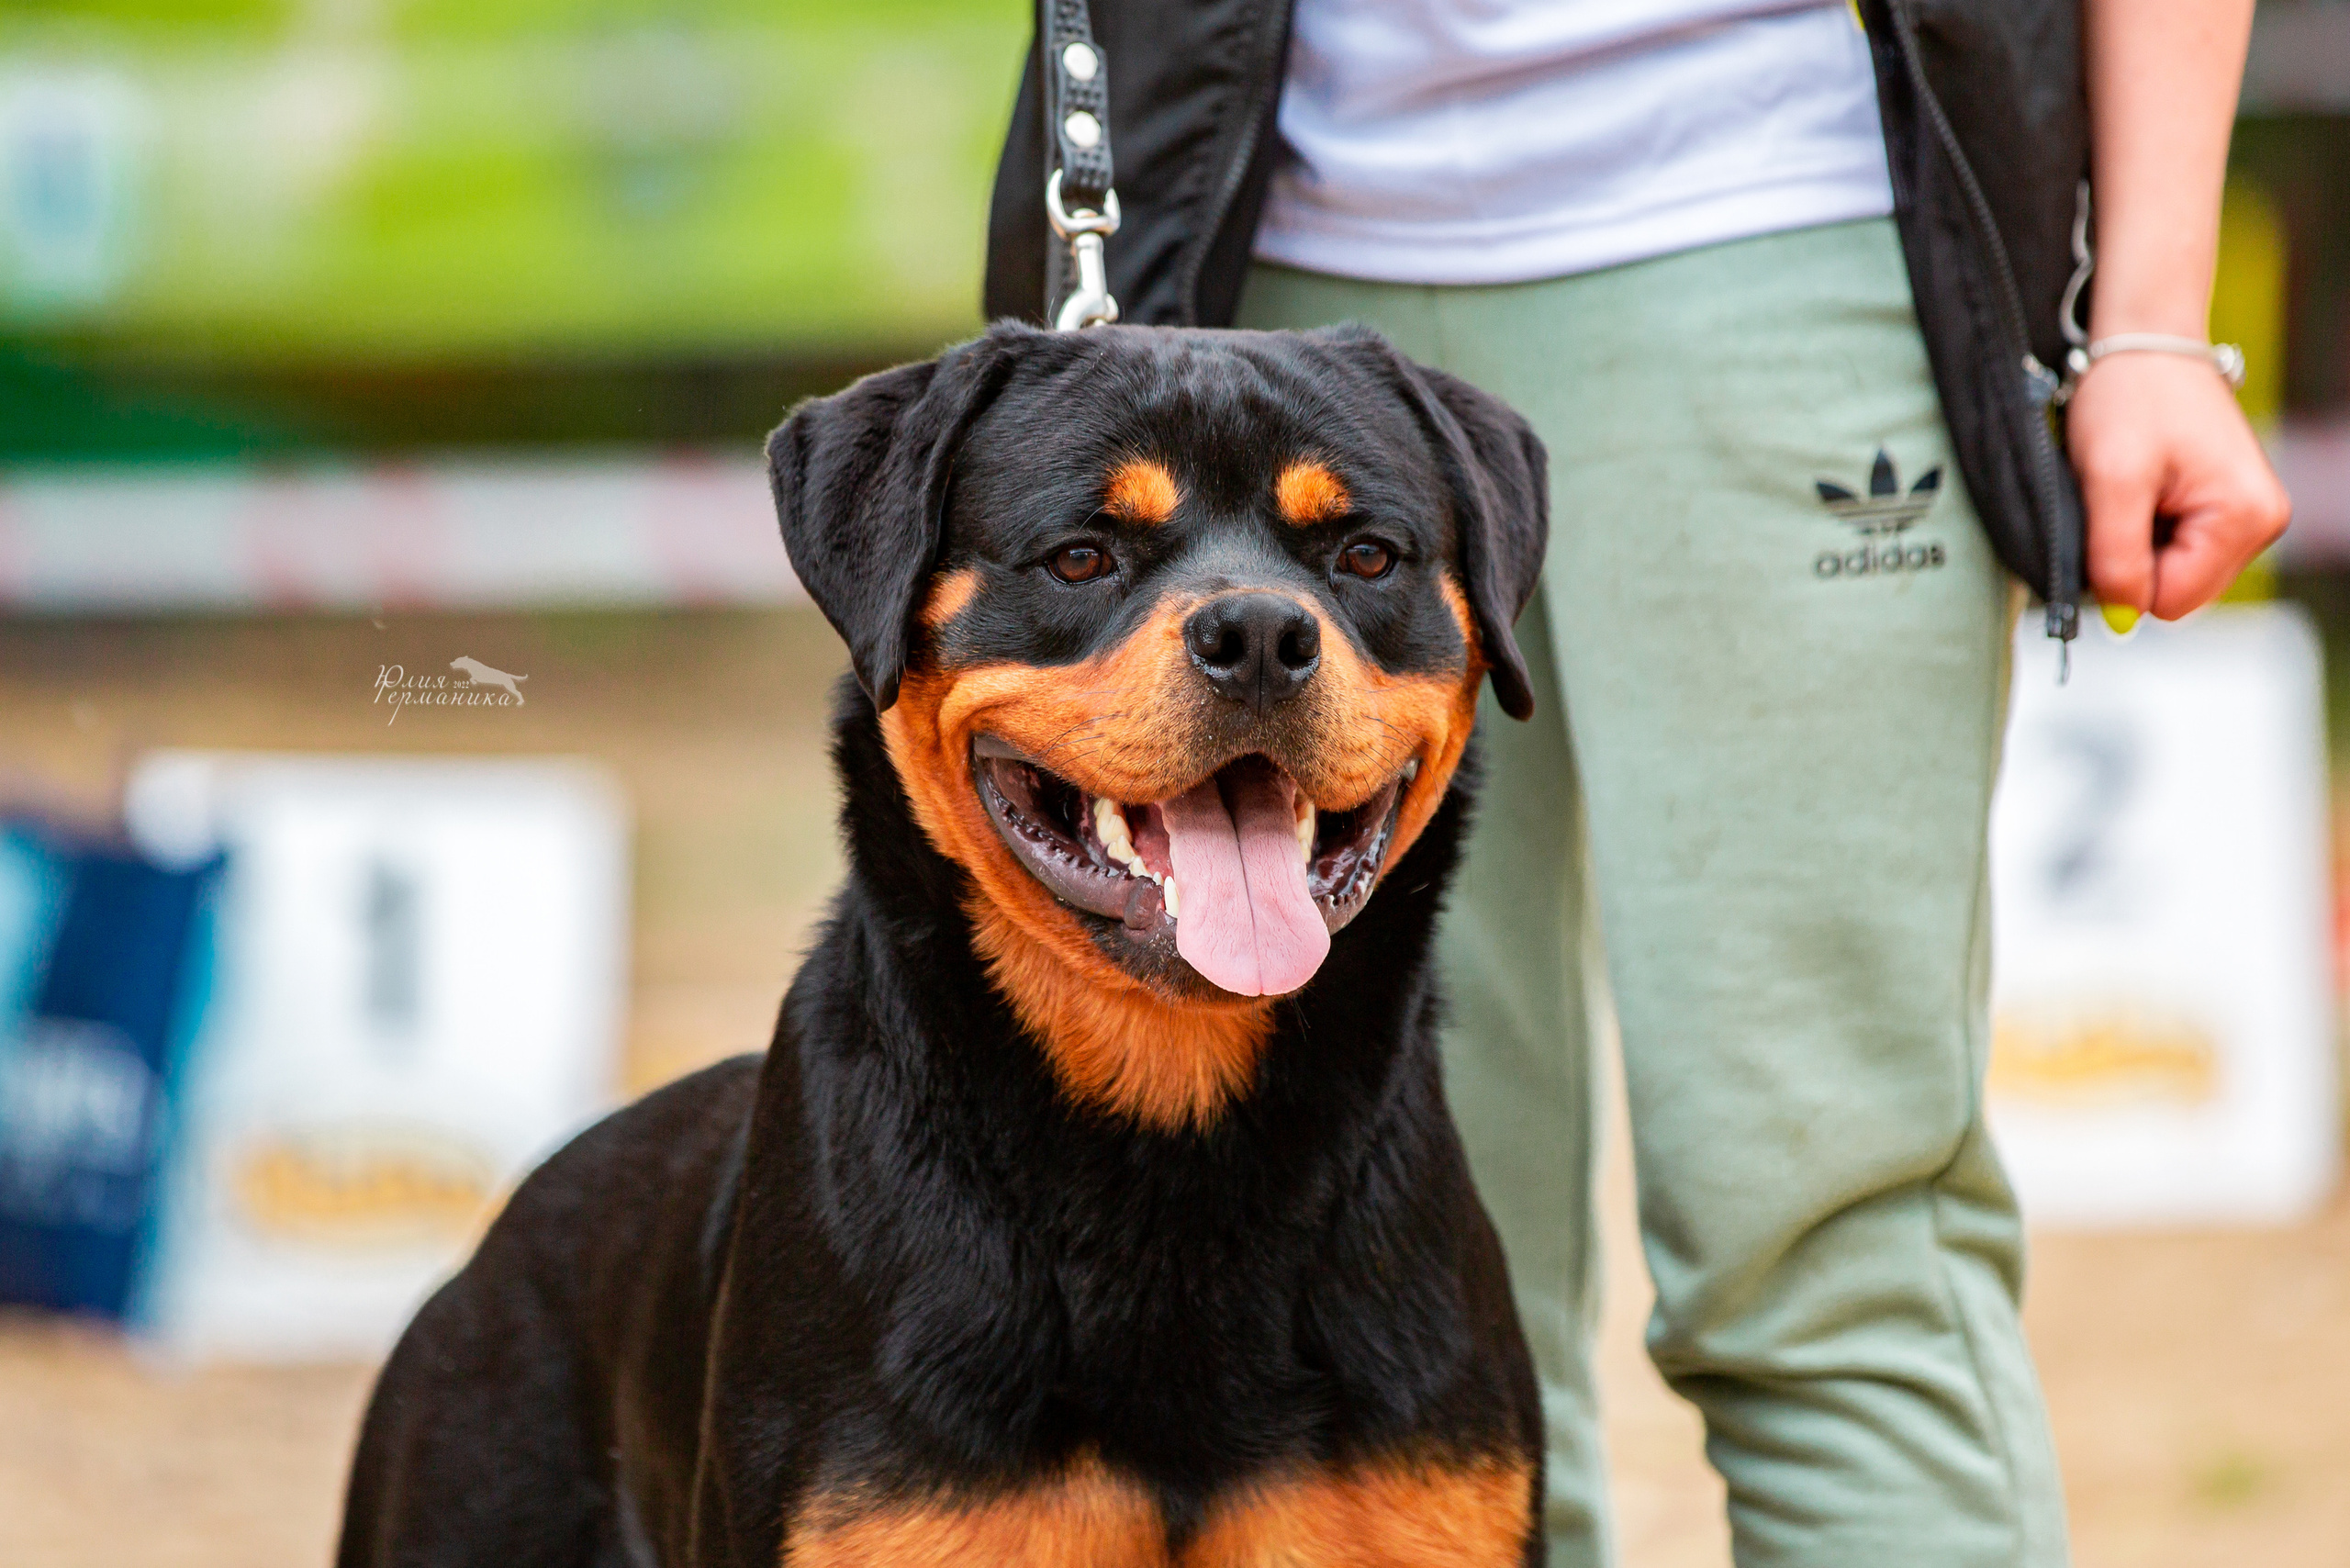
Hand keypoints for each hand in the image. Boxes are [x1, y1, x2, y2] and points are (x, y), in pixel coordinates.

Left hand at [2067, 351, 2290, 620]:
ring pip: (2173, 573)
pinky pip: (2176, 548)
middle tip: (2119, 500)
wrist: (2144, 341)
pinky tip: (2142, 488)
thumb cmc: (2131, 395)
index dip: (2122, 575)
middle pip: (2176, 592)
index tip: (2108, 519)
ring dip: (2139, 542)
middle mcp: (2261, 523)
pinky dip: (2146, 528)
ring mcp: (2247, 515)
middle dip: (2133, 558)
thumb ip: (2116, 557)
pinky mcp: (2227, 507)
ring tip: (2132, 488)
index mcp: (2245, 519)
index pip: (2169, 601)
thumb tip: (2120, 618)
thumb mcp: (2111, 480)